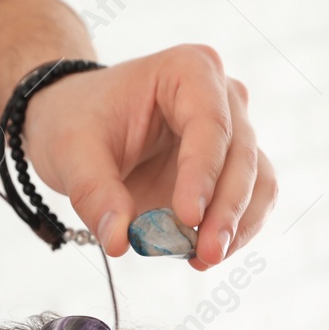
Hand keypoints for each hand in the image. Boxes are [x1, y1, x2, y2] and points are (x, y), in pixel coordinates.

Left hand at [21, 44, 277, 270]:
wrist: (79, 122)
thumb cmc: (77, 120)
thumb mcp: (70, 151)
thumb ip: (94, 193)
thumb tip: (119, 242)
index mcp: (188, 71)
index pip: (209, 123)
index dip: (203, 173)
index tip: (188, 217)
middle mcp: (223, 97)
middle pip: (241, 154)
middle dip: (226, 209)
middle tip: (205, 253)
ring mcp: (233, 133)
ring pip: (258, 180)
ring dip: (239, 224)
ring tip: (204, 258)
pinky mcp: (231, 169)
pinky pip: (252, 201)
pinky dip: (236, 231)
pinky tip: (204, 255)